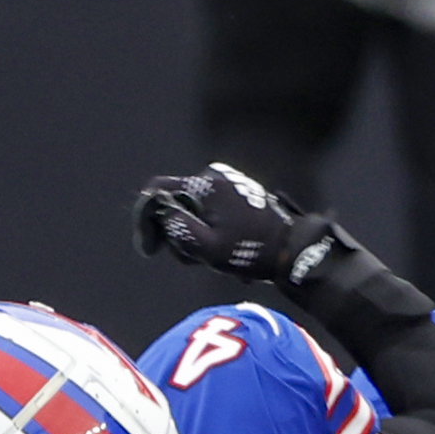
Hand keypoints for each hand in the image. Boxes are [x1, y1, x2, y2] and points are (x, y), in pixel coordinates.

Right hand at [131, 161, 322, 283]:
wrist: (289, 250)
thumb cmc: (248, 251)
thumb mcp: (206, 247)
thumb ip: (177, 226)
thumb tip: (159, 209)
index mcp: (205, 183)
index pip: (157, 190)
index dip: (146, 218)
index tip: (150, 248)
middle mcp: (213, 175)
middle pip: (173, 203)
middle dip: (176, 232)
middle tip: (192, 258)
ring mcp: (225, 183)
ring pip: (189, 209)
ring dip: (192, 234)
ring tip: (210, 255)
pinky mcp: (235, 192)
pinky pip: (206, 209)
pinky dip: (206, 229)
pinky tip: (220, 247)